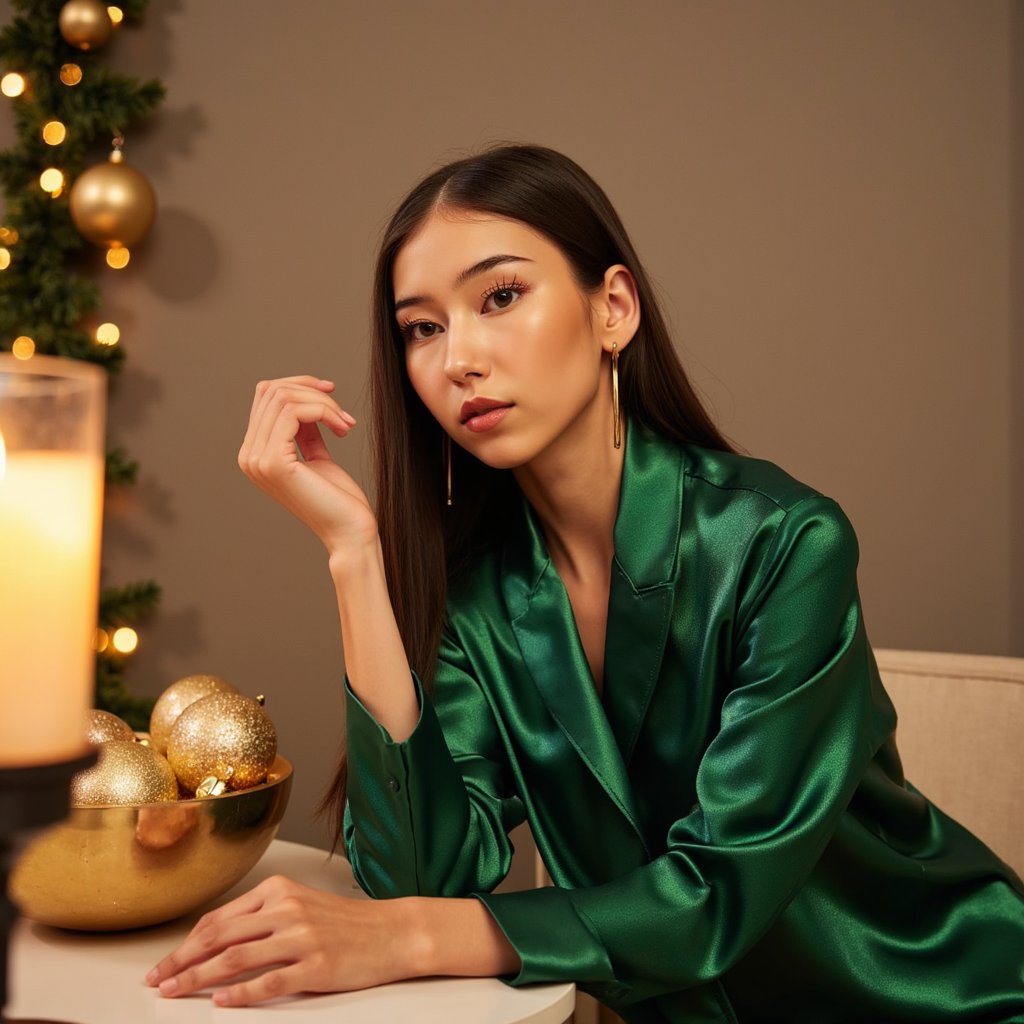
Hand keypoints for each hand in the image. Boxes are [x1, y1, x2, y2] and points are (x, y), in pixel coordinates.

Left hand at [145, 875, 422, 1006]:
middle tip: (158, 980)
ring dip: (199, 978)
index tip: (166, 962)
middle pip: (220, 937)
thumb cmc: (346, 922)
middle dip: (182, 961)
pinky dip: (240, 994)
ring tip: (176, 992)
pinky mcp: (315, 966)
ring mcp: (301, 938)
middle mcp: (287, 910)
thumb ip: (262, 917)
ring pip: (236, 959)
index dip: (187, 942)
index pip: (220, 918)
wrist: (392, 932)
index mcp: (280, 891)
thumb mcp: (301, 905)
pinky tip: (222, 1002)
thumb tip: (214, 940)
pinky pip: (268, 982)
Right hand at [238, 376, 376, 553]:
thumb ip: (303, 431)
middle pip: (272, 391)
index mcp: (255, 454)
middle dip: (312, 391)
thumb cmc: (338, 499)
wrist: (349, 531)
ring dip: (323, 404)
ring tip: (345, 424)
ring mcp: (257, 459)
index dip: (300, 385)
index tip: (331, 393)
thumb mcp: (316, 456)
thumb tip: (304, 399)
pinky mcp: (274, 462)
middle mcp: (248, 456)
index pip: (265, 396)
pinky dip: (323, 411)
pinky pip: (293, 412)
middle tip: (343, 413)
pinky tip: (342, 428)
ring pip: (283, 398)